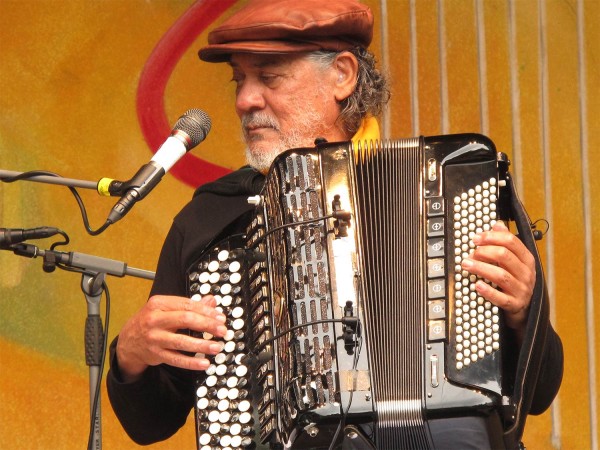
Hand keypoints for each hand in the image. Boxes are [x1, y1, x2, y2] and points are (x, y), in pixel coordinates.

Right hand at [116, 294, 227, 381]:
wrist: (128, 340)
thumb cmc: (151, 320)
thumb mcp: (166, 308)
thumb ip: (189, 305)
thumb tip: (212, 301)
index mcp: (158, 304)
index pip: (187, 305)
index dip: (206, 311)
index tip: (220, 317)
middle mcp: (155, 320)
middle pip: (185, 320)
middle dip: (207, 325)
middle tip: (222, 331)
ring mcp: (154, 338)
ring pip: (181, 341)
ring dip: (202, 345)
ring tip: (217, 347)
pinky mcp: (155, 354)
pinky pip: (176, 359)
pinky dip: (191, 362)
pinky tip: (204, 363)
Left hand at [460, 221, 535, 341]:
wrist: (525, 309)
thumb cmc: (516, 280)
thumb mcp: (515, 261)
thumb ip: (507, 243)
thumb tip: (498, 224)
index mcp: (526, 259)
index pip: (511, 241)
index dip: (491, 237)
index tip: (476, 238)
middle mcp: (526, 273)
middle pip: (504, 256)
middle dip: (484, 251)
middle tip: (470, 252)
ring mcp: (522, 289)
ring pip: (500, 275)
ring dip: (481, 268)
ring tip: (466, 264)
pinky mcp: (515, 304)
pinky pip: (500, 298)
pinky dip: (488, 291)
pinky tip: (476, 285)